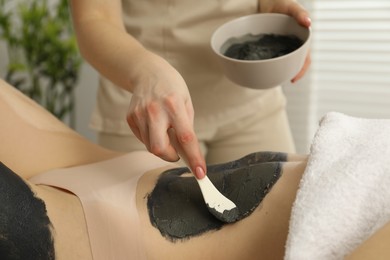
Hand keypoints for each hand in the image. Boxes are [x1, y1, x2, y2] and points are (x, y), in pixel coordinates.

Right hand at [126, 52, 205, 178]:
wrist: (147, 72)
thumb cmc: (172, 87)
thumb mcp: (186, 102)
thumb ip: (186, 127)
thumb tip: (187, 153)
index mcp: (174, 105)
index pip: (186, 138)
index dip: (194, 158)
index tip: (200, 174)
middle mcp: (155, 110)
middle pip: (159, 148)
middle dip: (170, 156)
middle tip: (176, 153)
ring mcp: (139, 114)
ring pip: (150, 146)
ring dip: (161, 146)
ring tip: (164, 130)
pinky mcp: (130, 117)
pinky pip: (142, 139)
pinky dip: (151, 139)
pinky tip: (154, 125)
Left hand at [259, 0, 311, 82]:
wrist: (265, 0)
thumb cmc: (281, 1)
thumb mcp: (291, 6)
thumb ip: (299, 13)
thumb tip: (308, 23)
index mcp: (301, 38)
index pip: (305, 58)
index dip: (301, 69)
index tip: (293, 79)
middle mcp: (292, 44)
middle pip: (293, 63)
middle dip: (289, 73)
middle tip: (280, 81)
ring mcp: (280, 45)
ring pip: (282, 61)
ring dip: (279, 70)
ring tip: (272, 78)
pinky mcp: (268, 44)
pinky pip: (270, 56)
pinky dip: (268, 63)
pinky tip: (262, 68)